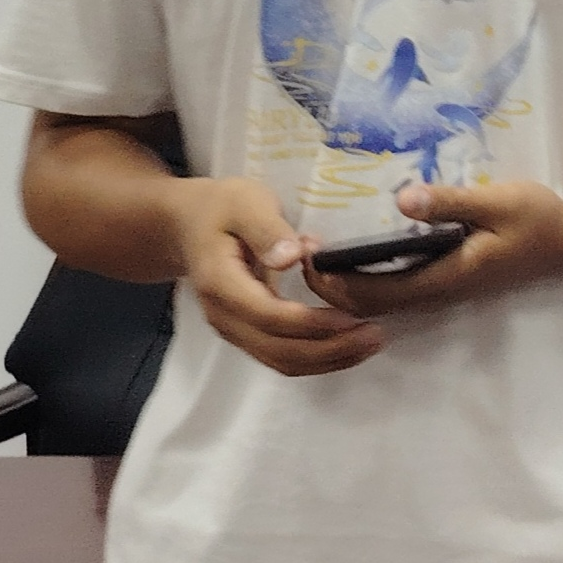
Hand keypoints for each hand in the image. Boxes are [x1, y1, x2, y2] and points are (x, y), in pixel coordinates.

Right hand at [173, 177, 384, 377]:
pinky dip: (314, 357)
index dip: (311, 323)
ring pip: (279, 360)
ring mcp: (234, 328)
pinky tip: (346, 345)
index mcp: (221, 283)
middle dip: (328, 349)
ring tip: (370, 344)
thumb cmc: (221, 207)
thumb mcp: (244, 202)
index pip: (268, 316)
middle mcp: (224, 316)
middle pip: (277, 349)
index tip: (351, 317)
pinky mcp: (246, 331)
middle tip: (375, 335)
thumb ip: (266, 229)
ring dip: (326, 359)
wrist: (186, 225)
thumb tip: (293, 257)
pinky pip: (279, 355)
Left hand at [309, 178, 562, 317]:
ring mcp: (442, 290)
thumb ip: (450, 202)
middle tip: (301, 251)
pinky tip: (358, 256)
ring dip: (346, 284)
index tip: (308, 253)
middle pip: (368, 303)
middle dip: (328, 286)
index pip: (373, 291)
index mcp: (443, 277)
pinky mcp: (447, 281)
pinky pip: (395, 290)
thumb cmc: (535, 218)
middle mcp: (437, 292)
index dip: (334, 280)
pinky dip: (366, 280)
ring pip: (380, 300)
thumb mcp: (498, 201)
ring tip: (321, 253)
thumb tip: (402, 200)